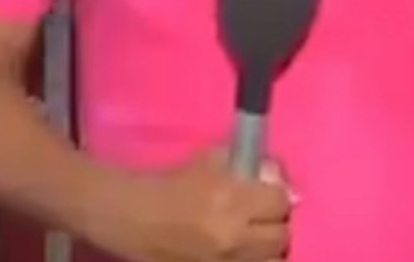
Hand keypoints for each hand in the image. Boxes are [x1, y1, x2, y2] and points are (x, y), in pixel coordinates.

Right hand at [99, 148, 292, 261]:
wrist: (131, 216)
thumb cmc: (173, 183)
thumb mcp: (213, 160)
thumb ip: (252, 167)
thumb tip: (279, 178)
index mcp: (234, 200)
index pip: (281, 202)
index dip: (277, 199)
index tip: (268, 198)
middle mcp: (233, 236)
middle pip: (281, 238)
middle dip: (276, 227)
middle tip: (263, 223)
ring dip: (266, 252)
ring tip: (254, 244)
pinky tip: (242, 255)